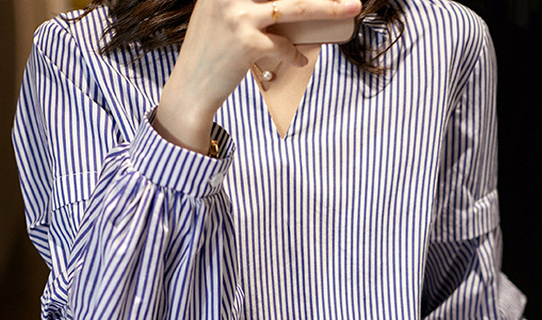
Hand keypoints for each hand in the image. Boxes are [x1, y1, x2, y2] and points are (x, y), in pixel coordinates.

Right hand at [154, 0, 361, 151]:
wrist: (191, 88)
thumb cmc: (209, 53)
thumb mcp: (218, 13)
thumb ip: (242, 1)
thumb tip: (287, 4)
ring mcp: (239, 17)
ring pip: (295, 6)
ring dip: (328, 7)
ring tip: (350, 7)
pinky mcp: (247, 44)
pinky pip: (285, 46)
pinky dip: (295, 55)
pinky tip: (298, 61)